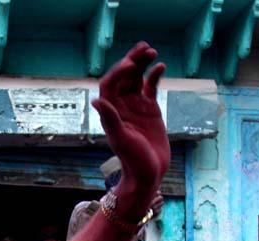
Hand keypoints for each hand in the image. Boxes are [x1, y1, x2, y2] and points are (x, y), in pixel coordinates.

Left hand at [93, 43, 168, 216]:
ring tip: (152, 51)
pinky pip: (151, 87)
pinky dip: (155, 76)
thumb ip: (110, 119)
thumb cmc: (133, 160)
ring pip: (137, 79)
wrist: (148, 174)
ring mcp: (136, 107)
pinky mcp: (150, 110)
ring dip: (142, 64)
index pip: (110, 84)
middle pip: (124, 77)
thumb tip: (97, 100)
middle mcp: (121, 106)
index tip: (130, 64)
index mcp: (111, 112)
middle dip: (132, 61)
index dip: (118, 72)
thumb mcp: (121, 139)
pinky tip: (161, 66)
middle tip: (144, 48)